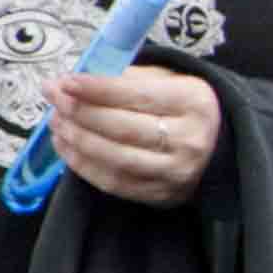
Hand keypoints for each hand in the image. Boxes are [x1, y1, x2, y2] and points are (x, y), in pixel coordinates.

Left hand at [46, 61, 224, 207]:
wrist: (219, 148)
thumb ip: (126, 78)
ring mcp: (176, 171)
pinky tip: (66, 146)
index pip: (136, 95)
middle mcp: (190, 139)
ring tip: (56, 121)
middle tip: (53, 98)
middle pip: (121, 127)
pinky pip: (113, 181)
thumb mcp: (167, 81)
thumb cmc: (183, 108)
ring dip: (76, 138)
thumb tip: (74, 83)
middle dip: (79, 111)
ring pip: (114, 157)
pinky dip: (82, 164)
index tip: (65, 81)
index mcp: (194, 102)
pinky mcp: (161, 194)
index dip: (96, 89)